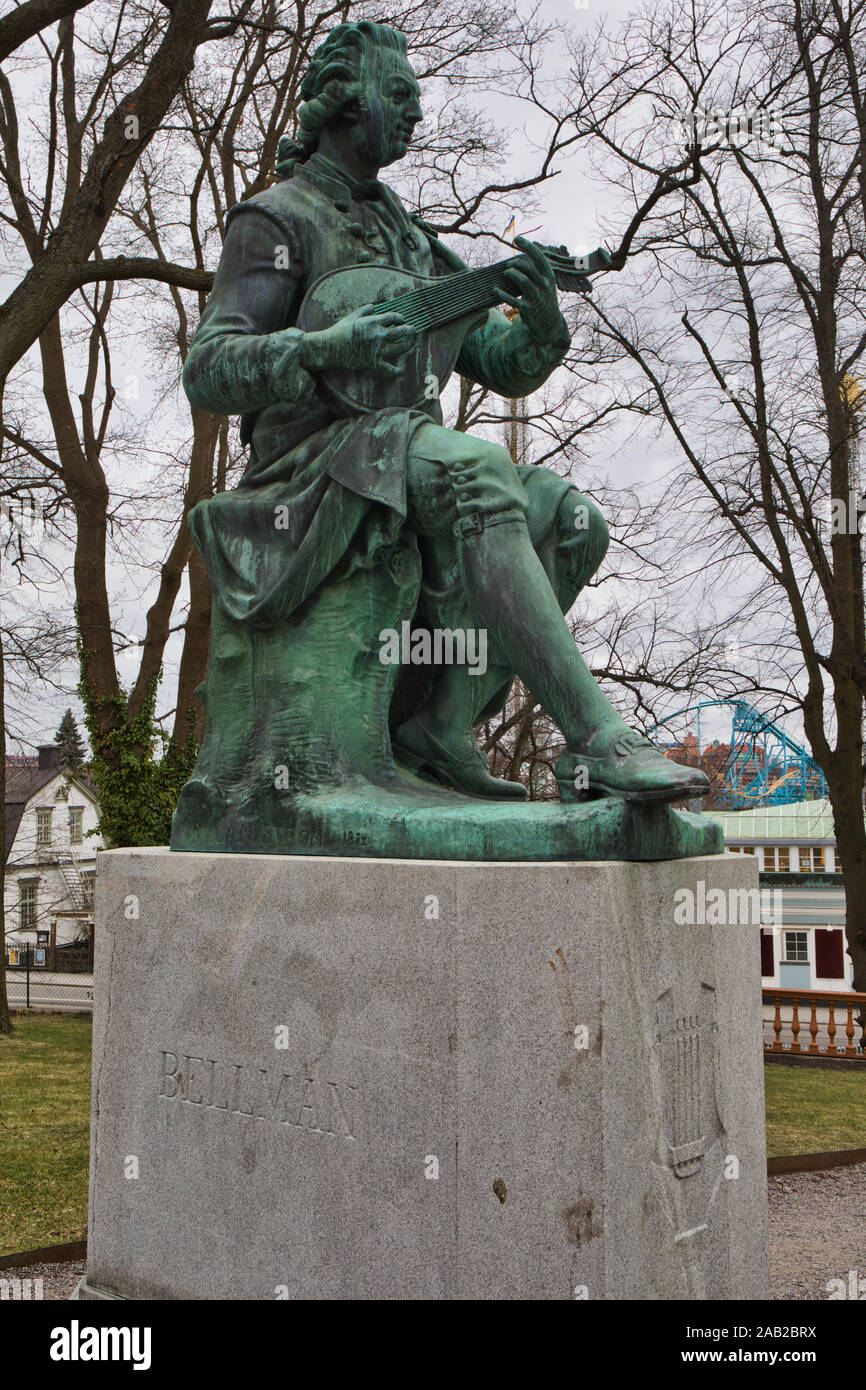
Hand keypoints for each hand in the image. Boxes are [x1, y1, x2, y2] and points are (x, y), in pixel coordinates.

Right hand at [299, 304, 419, 378]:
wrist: (330, 348)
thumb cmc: (339, 331)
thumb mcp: (351, 317)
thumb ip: (363, 310)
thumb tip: (373, 305)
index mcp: (373, 322)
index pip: (393, 317)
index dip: (400, 318)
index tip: (402, 319)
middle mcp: (378, 335)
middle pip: (402, 331)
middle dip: (410, 330)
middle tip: (414, 331)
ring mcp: (377, 350)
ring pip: (400, 348)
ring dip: (407, 345)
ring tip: (409, 344)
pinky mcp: (374, 363)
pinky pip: (390, 369)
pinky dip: (397, 371)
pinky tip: (401, 370)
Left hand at [494, 236, 568, 346]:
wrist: (549, 324)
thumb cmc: (544, 299)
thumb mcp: (546, 284)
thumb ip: (537, 271)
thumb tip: (521, 258)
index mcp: (549, 277)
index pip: (539, 257)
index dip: (528, 246)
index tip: (517, 239)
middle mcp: (544, 286)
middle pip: (529, 268)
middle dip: (516, 263)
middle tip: (508, 264)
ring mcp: (536, 298)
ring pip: (523, 281)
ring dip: (512, 274)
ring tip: (505, 273)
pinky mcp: (528, 309)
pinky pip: (513, 300)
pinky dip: (502, 295)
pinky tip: (495, 290)